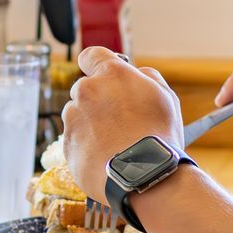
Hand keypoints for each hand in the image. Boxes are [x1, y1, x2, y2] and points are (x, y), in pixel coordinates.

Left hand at [61, 46, 187, 204]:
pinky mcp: (67, 143)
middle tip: (119, 120)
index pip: (91, 55)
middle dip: (97, 100)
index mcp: (111, 74)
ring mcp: (73, 117)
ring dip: (90, 123)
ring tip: (114, 142)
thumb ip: (147, 76)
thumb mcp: (165, 96)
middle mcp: (86, 91)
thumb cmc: (159, 135)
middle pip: (84, 88)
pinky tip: (105, 155)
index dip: (96, 64)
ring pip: (77, 114)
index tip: (102, 76)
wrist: (146, 177)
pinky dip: (85, 144)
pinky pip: (74, 138)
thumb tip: (135, 72)